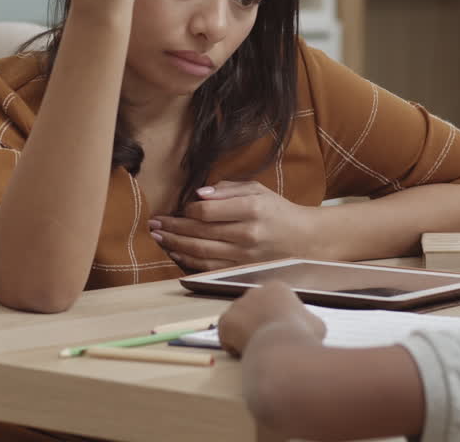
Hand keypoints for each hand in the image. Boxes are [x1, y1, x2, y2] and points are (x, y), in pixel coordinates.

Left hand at [149, 180, 318, 270]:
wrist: (306, 240)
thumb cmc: (278, 212)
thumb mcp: (257, 190)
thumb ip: (227, 189)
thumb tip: (198, 194)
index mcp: (251, 209)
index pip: (207, 211)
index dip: (187, 209)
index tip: (179, 208)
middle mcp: (247, 234)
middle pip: (199, 232)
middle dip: (172, 227)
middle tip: (154, 223)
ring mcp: (244, 256)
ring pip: (201, 252)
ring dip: (175, 244)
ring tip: (158, 236)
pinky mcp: (242, 270)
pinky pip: (209, 267)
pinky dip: (188, 260)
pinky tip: (175, 252)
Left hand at [218, 281, 324, 356]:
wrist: (281, 345)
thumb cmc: (302, 334)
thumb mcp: (316, 325)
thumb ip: (307, 321)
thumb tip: (307, 328)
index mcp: (277, 288)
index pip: (273, 304)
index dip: (277, 322)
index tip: (281, 335)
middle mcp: (254, 292)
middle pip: (254, 311)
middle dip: (258, 326)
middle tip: (267, 344)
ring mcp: (237, 305)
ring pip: (239, 323)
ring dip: (246, 336)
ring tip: (258, 350)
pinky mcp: (225, 321)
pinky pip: (227, 337)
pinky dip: (234, 347)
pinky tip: (246, 353)